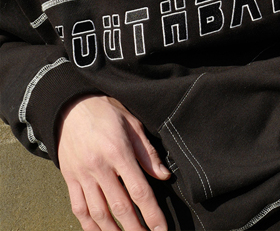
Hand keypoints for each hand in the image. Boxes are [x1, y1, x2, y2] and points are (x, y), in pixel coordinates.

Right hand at [58, 95, 169, 230]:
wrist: (73, 106)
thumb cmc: (107, 112)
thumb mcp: (133, 124)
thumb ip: (147, 152)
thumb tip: (164, 176)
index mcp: (119, 152)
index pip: (139, 190)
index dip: (151, 213)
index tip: (161, 228)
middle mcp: (99, 167)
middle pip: (119, 207)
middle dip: (135, 228)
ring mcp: (82, 174)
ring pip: (98, 212)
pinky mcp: (70, 178)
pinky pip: (78, 208)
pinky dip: (89, 226)